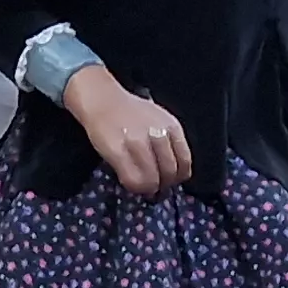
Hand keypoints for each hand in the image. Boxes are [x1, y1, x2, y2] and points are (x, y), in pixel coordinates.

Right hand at [62, 68, 192, 196]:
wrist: (102, 99)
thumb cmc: (130, 111)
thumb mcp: (160, 120)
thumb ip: (170, 142)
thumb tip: (173, 171)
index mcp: (171, 126)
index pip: (185, 162)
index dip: (178, 177)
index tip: (169, 180)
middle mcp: (157, 134)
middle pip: (170, 173)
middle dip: (163, 184)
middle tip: (154, 184)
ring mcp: (137, 143)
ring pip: (153, 179)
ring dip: (148, 187)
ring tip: (141, 183)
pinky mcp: (118, 152)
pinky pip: (133, 180)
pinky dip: (134, 187)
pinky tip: (129, 181)